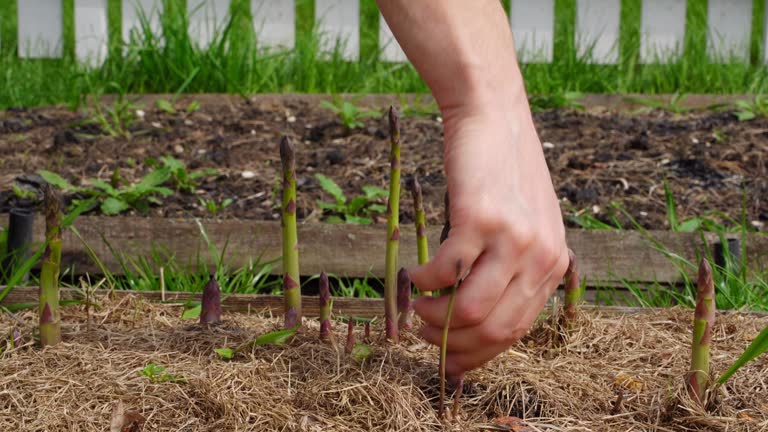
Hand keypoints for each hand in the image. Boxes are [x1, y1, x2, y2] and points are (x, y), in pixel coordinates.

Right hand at [409, 100, 568, 375]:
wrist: (494, 118)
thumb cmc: (502, 175)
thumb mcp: (524, 227)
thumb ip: (511, 270)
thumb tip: (473, 318)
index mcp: (553, 265)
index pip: (515, 331)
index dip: (477, 354)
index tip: (449, 362)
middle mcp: (540, 257)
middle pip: (492, 329)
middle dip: (451, 343)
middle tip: (423, 335)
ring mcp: (513, 239)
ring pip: (469, 311)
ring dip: (433, 318)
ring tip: (417, 307)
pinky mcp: (480, 220)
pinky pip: (445, 273)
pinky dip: (423, 282)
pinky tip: (416, 275)